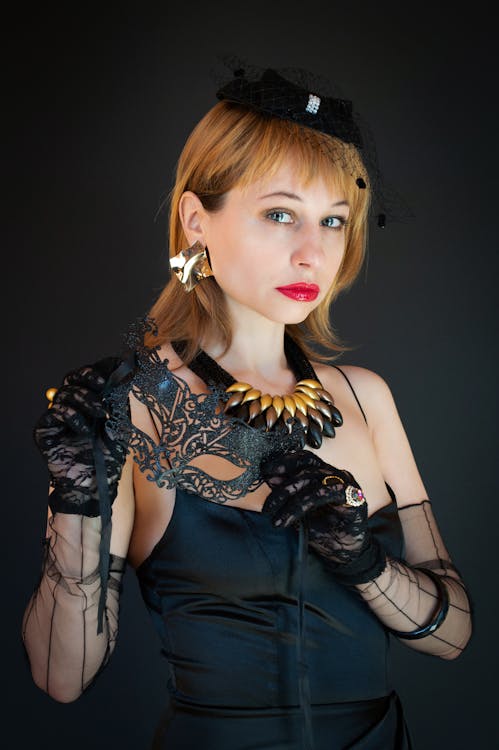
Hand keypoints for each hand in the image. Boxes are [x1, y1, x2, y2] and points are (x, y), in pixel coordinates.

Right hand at [34, 357, 128, 516]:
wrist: (96, 484)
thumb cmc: (108, 457)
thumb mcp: (120, 425)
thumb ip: (119, 401)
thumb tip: (126, 376)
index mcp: (90, 402)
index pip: (90, 377)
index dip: (101, 369)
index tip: (117, 366)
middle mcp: (72, 406)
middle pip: (73, 378)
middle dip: (89, 377)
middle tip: (103, 383)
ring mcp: (58, 417)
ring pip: (65, 392)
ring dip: (85, 398)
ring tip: (100, 414)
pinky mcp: (46, 430)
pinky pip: (55, 412)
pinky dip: (72, 415)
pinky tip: (84, 428)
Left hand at [261, 449, 385, 584]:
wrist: (347, 555)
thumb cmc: (325, 532)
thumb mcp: (301, 513)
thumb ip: (289, 496)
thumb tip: (271, 479)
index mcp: (325, 474)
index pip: (304, 459)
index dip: (284, 462)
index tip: (265, 473)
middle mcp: (336, 475)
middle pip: (306, 467)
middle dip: (283, 486)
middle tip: (267, 507)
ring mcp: (346, 484)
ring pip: (313, 478)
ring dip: (290, 497)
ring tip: (276, 519)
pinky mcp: (353, 497)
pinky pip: (324, 492)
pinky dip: (303, 504)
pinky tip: (290, 520)